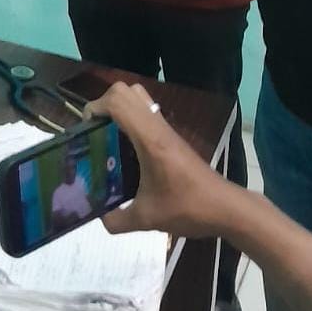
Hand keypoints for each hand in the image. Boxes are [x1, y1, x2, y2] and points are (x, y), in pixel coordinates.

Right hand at [88, 82, 236, 239]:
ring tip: (107, 135)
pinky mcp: (172, 137)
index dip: (95, 108)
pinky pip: (146, 113)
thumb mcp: (147, 219)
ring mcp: (166, 130)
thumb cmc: (188, 208)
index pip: (118, 101)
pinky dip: (131, 119)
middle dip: (104, 104)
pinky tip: (126, 149)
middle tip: (96, 130)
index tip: (86, 130)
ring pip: (139, 98)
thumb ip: (117, 220)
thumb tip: (99, 219)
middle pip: (126, 90)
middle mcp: (157, 127)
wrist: (225, 208)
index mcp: (149, 139)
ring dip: (118, 108)